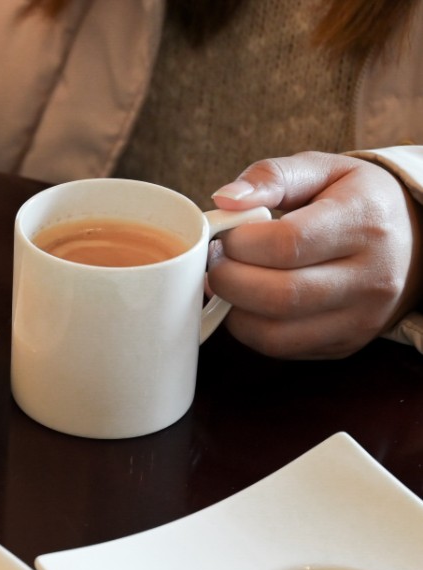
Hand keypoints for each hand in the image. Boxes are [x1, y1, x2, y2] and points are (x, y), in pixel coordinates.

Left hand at [208, 151, 421, 358]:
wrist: (413, 238)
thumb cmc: (355, 200)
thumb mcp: (322, 169)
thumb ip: (271, 176)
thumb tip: (224, 199)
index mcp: (364, 221)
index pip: (287, 245)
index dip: (239, 244)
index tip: (226, 235)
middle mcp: (371, 276)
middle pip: (279, 296)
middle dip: (228, 280)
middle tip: (218, 262)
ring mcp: (361, 317)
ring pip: (275, 333)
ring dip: (234, 310)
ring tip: (231, 282)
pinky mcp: (346, 344)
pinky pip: (281, 349)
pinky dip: (250, 329)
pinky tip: (249, 303)